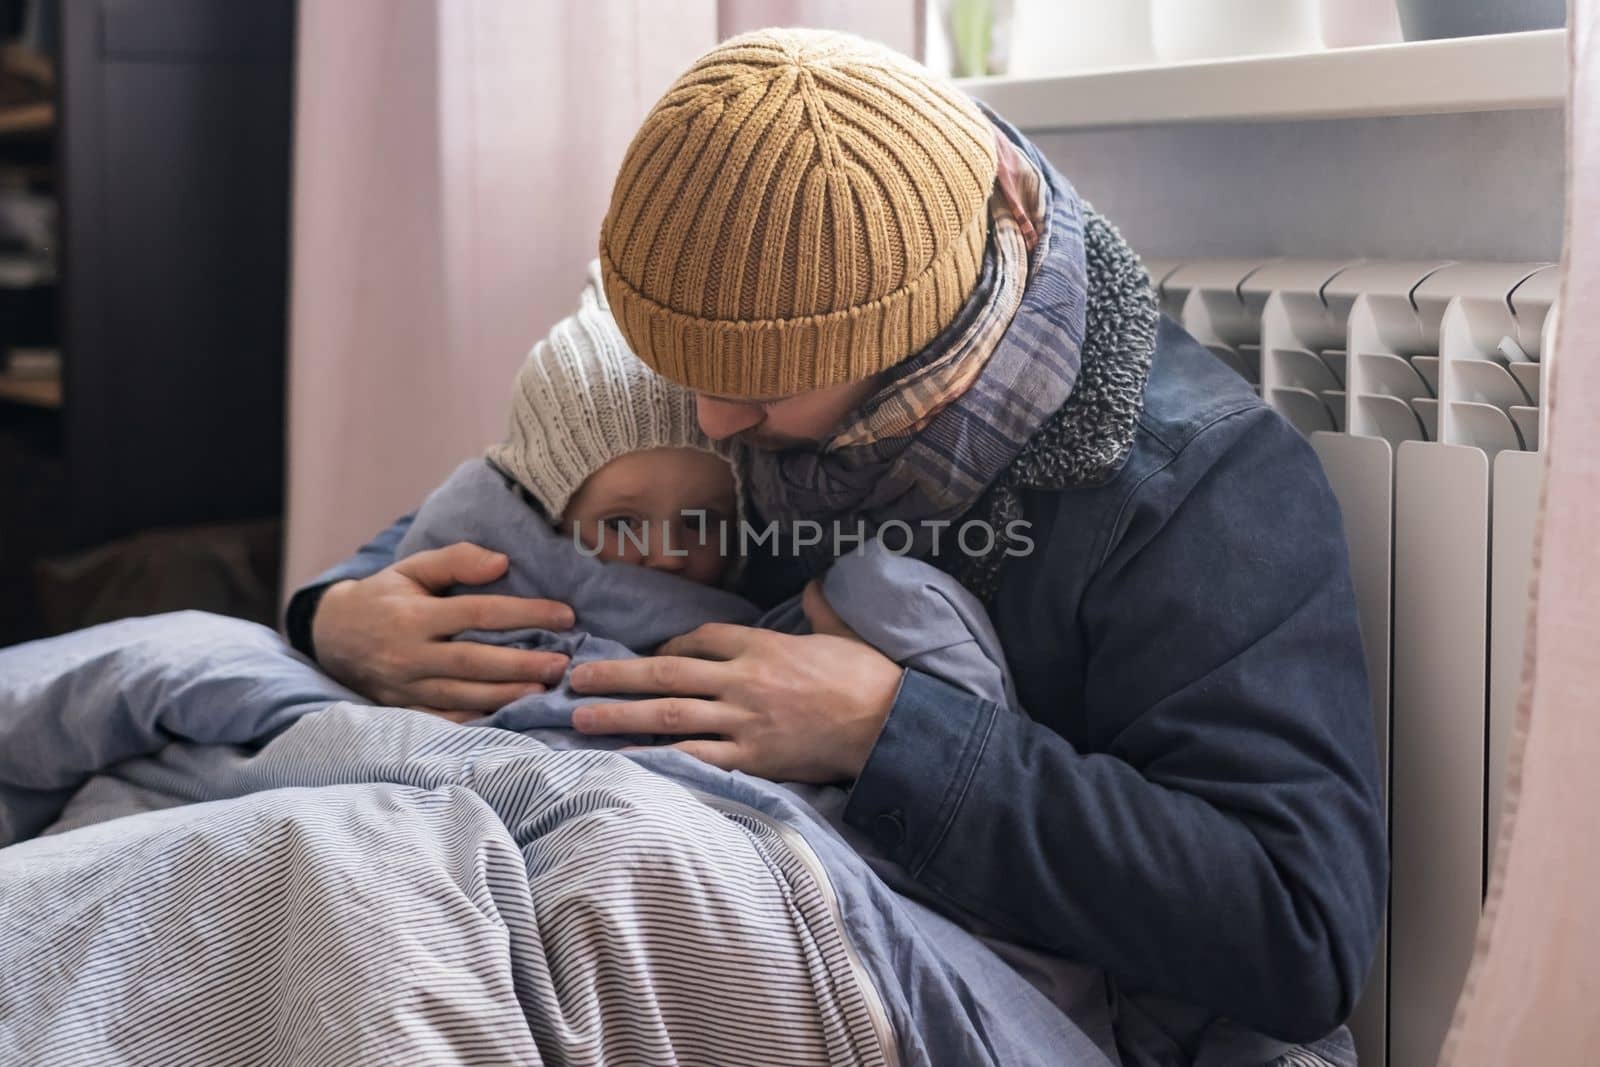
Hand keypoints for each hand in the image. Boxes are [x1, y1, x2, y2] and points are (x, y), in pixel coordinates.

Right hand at [313, 542, 573, 718]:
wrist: (331, 635)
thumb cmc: (384, 596)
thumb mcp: (412, 568)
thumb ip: (456, 561)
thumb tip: (501, 563)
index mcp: (415, 615)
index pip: (479, 613)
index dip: (525, 613)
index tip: (565, 615)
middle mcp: (410, 653)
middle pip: (475, 661)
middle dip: (522, 664)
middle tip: (562, 663)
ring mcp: (405, 686)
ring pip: (463, 694)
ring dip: (507, 694)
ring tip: (544, 688)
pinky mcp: (402, 708)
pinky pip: (443, 718)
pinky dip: (475, 718)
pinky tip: (508, 714)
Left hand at [568, 580, 902, 782]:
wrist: (892, 721)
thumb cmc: (871, 676)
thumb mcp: (843, 631)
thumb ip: (820, 609)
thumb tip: (816, 587)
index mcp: (760, 645)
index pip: (699, 640)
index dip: (668, 644)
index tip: (650, 654)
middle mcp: (742, 679)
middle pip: (665, 672)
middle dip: (616, 675)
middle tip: (574, 677)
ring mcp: (744, 720)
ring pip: (667, 713)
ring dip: (619, 714)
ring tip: (579, 717)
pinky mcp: (753, 758)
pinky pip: (694, 757)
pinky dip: (657, 758)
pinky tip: (625, 761)